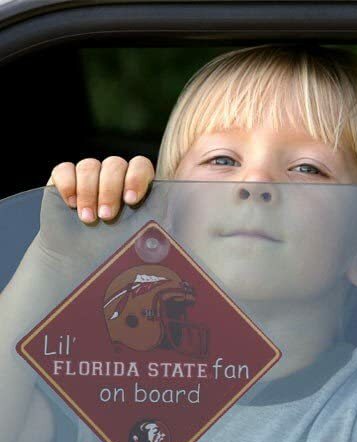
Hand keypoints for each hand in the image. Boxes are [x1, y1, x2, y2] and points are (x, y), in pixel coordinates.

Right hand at [37, 165, 167, 280]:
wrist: (83, 265)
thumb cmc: (121, 254)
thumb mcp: (149, 242)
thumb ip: (166, 232)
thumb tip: (194, 235)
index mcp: (137, 187)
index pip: (140, 166)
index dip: (136, 178)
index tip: (131, 200)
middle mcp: (115, 179)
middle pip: (114, 164)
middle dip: (110, 189)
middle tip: (107, 216)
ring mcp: (89, 179)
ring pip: (89, 166)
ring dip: (88, 191)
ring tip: (89, 219)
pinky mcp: (65, 183)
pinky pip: (64, 170)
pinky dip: (67, 183)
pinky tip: (70, 204)